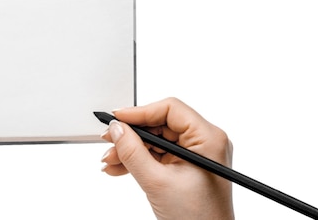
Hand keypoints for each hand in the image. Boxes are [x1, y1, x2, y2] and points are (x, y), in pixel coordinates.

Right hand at [100, 97, 233, 219]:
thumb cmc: (198, 219)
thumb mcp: (157, 182)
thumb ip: (133, 152)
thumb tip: (117, 129)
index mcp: (208, 138)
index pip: (170, 109)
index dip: (140, 112)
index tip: (117, 118)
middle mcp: (204, 142)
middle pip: (160, 124)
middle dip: (131, 135)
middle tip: (108, 141)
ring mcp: (195, 155)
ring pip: (155, 140)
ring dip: (130, 149)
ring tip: (110, 160)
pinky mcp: (186, 167)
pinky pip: (158, 155)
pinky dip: (138, 160)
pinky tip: (118, 167)